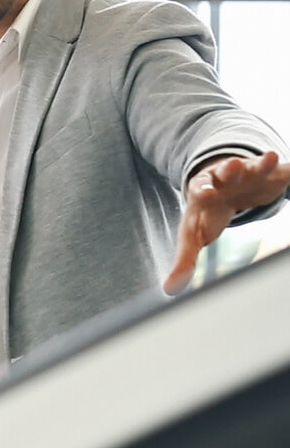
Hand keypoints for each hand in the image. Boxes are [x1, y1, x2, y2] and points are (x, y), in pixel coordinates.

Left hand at [164, 151, 289, 294]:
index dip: (203, 190)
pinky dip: (282, 167)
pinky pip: (275, 169)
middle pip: (224, 172)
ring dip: (259, 163)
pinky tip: (286, 164)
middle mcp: (222, 178)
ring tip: (271, 158)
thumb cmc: (205, 214)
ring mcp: (245, 173)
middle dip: (229, 169)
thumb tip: (170, 289)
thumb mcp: (193, 235)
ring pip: (252, 166)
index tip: (206, 193)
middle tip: (234, 165)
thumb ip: (184, 260)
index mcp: (202, 191)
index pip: (199, 189)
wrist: (222, 189)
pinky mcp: (265, 174)